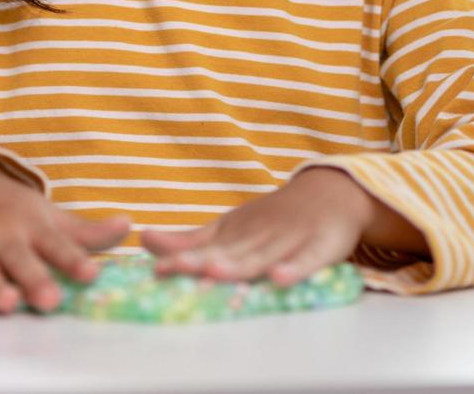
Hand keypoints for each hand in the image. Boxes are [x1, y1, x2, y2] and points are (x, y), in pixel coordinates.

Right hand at [0, 151, 130, 314]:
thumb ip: (84, 232)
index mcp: (32, 226)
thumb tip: (130, 227)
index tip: (91, 274)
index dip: (74, 260)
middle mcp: (3, 236)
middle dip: (35, 279)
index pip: (57, 245)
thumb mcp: (46, 215)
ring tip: (9, 303)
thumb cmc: (8, 208)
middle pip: (21, 260)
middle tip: (51, 300)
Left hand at [141, 167, 379, 287]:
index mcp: (235, 233)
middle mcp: (257, 236)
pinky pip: (307, 262)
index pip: (205, 248)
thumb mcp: (229, 228)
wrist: (329, 194)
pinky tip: (279, 278)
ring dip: (239, 265)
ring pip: (261, 257)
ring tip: (215, 271)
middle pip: (230, 253)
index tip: (157, 270)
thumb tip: (144, 240)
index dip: (183, 258)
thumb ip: (189, 241)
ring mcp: (288, 241)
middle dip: (204, 262)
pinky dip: (294, 269)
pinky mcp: (319, 248)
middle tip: (178, 270)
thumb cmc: (271, 219)